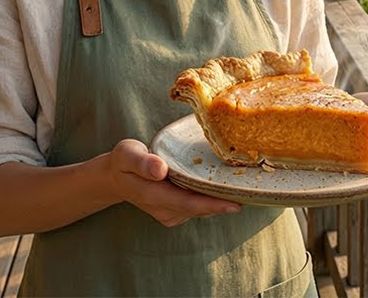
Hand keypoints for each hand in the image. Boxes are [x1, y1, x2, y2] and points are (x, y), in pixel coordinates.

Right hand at [104, 139, 240, 226]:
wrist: (115, 176)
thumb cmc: (124, 161)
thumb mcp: (127, 154)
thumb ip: (142, 162)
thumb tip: (160, 169)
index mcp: (152, 194)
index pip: (187, 203)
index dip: (212, 204)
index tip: (235, 203)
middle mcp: (164, 209)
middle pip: (199, 208)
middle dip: (224, 202)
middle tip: (252, 192)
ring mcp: (170, 213)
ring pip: (201, 209)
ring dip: (220, 200)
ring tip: (245, 187)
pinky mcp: (176, 212)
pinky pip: (198, 206)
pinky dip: (212, 198)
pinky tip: (225, 186)